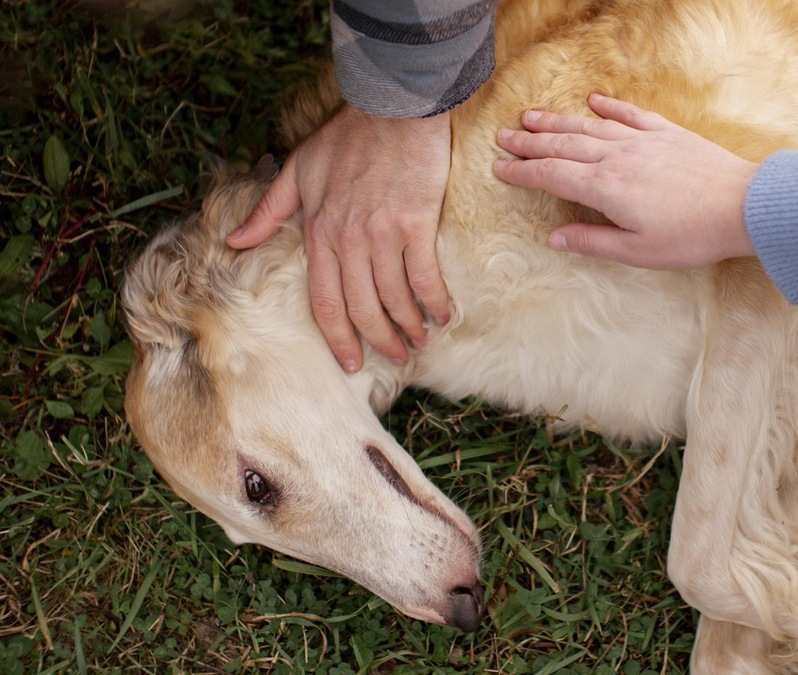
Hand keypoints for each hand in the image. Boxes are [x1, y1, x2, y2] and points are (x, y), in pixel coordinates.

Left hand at [227, 106, 451, 371]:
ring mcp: (383, 235)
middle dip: (379, 341)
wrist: (392, 107)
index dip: (338, 338)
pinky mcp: (415, 224)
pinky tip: (443, 316)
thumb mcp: (298, 169)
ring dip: (409, 327)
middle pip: (361, 309)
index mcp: (319, 233)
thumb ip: (268, 210)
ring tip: (418, 341)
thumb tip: (234, 241)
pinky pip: (424, 277)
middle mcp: (348, 241)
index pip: (325, 302)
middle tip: (395, 358)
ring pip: (394, 298)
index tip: (351, 363)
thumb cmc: (348, 136)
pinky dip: (434, 302)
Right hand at [492, 93, 759, 268]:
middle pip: (563, 146)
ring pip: (589, 127)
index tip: (499, 169)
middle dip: (529, 142)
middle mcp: (617, 158)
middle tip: (503, 137)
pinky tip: (593, 101)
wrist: (742, 206)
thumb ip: (592, 242)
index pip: (552, 176)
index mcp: (605, 189)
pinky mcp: (667, 133)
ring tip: (531, 117)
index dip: (522, 173)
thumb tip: (555, 238)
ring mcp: (642, 141)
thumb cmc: (691, 236)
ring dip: (557, 122)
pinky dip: (608, 107)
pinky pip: (629, 115)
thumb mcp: (637, 252)